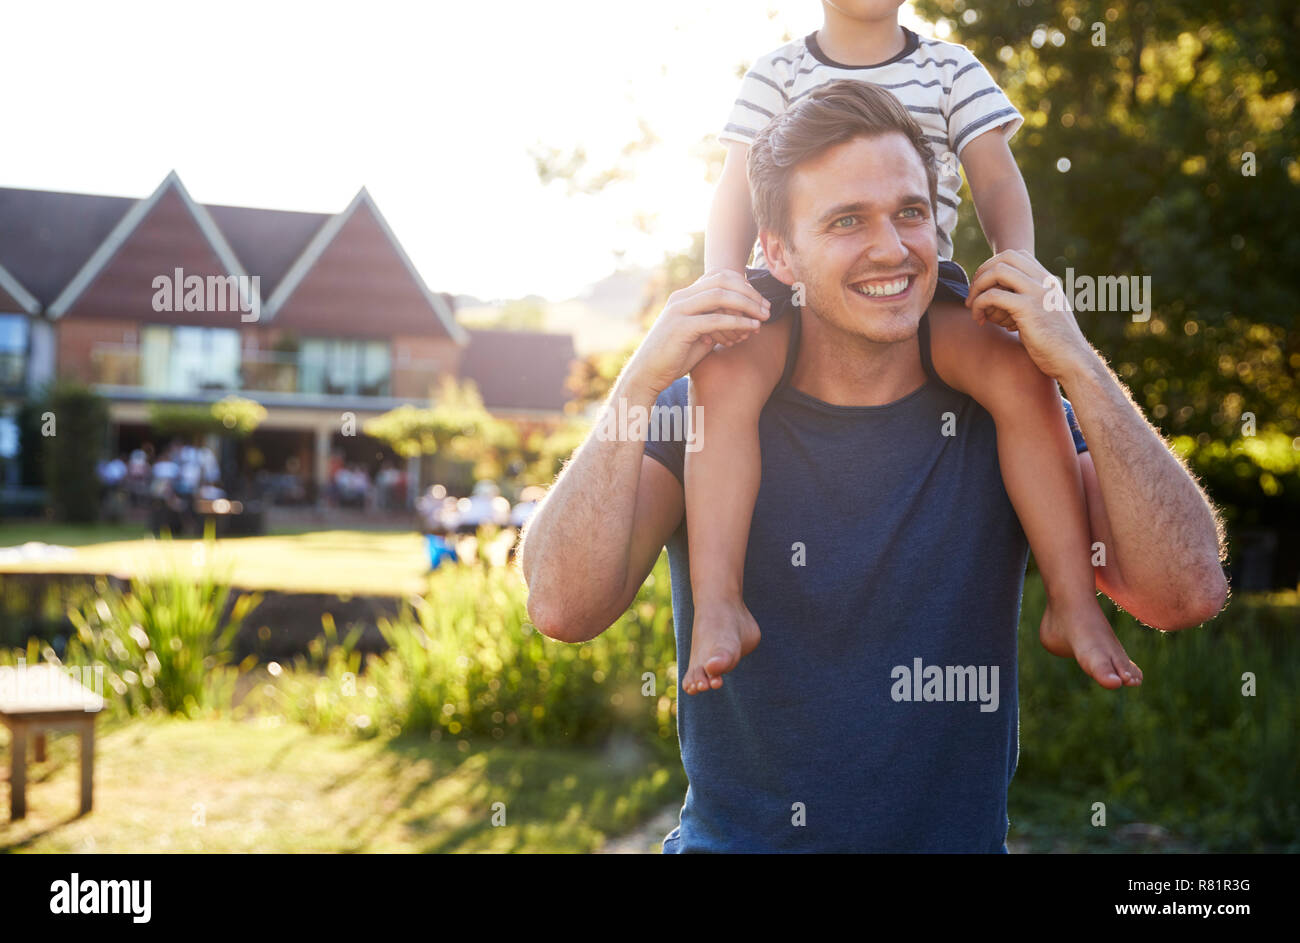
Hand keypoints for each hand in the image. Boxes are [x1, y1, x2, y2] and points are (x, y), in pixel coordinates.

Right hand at [623, 269, 770, 396]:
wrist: (647, 374)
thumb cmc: (672, 358)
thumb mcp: (697, 336)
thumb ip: (713, 324)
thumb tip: (739, 321)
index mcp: (683, 297)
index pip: (717, 277)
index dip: (742, 285)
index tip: (759, 301)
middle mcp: (680, 298)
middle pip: (722, 281)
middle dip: (749, 292)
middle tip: (767, 307)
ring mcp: (679, 311)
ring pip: (720, 296)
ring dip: (747, 304)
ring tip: (764, 316)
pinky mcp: (681, 327)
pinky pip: (715, 319)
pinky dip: (738, 321)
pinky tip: (752, 327)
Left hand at [966, 250, 1095, 382]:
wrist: (1073, 362)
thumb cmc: (1056, 346)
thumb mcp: (1045, 317)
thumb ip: (1030, 304)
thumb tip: (1004, 303)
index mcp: (1048, 281)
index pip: (1017, 255)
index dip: (994, 265)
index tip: (984, 287)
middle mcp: (1044, 281)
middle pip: (1005, 257)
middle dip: (982, 272)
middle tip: (973, 294)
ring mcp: (1037, 293)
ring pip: (997, 272)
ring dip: (977, 287)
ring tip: (971, 306)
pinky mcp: (1028, 309)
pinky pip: (993, 296)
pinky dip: (979, 305)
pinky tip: (978, 320)